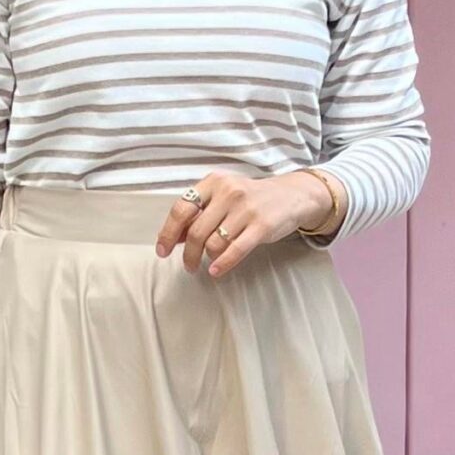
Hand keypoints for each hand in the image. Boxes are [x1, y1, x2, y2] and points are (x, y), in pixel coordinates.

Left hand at [155, 170, 340, 276]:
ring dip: (208, 258)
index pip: (181, 209)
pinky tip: (216, 271)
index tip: (163, 250)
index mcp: (213, 182)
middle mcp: (228, 192)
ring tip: (210, 261)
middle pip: (196, 231)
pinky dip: (222, 264)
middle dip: (188, 254)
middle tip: (188, 266)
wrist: (292, 196)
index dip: (168, 233)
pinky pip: (234, 250)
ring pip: (213, 243)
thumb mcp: (223, 197)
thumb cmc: (251, 199)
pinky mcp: (262, 226)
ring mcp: (246, 208)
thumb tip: (174, 237)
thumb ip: (199, 213)